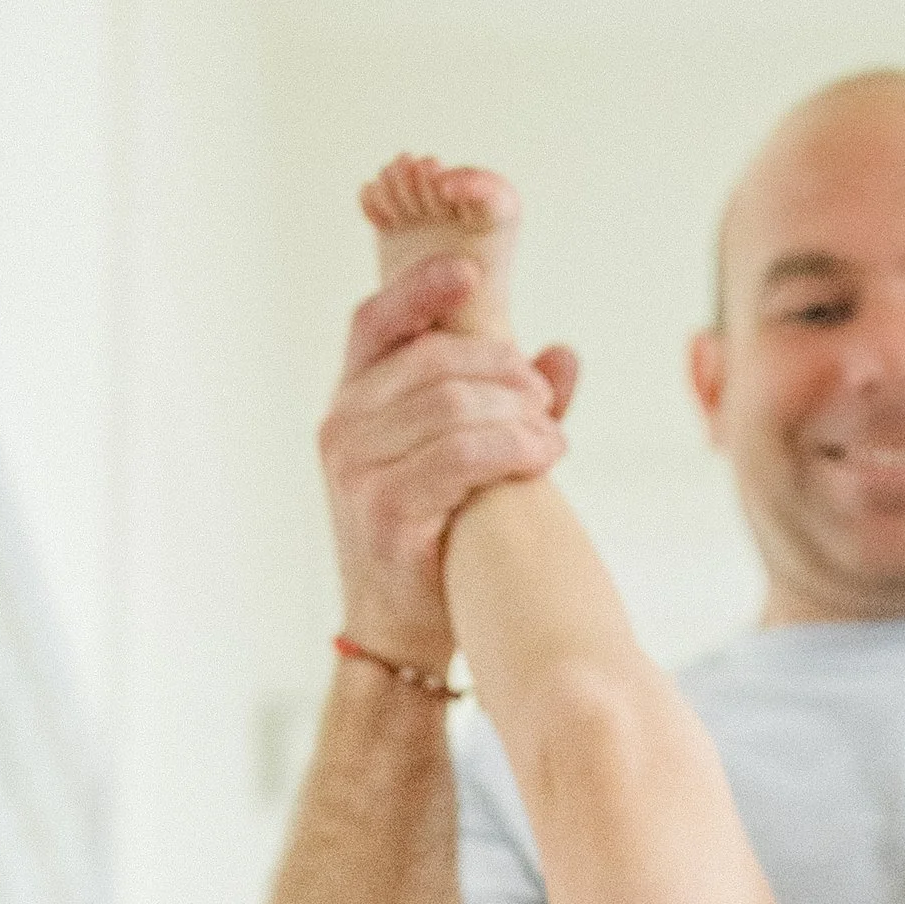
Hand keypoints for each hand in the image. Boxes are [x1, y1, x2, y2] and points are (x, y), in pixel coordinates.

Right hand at [320, 249, 580, 667]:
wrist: (402, 628)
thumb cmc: (436, 533)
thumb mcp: (462, 456)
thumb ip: (507, 402)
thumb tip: (563, 353)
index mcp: (352, 398)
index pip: (375, 320)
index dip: (421, 288)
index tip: (474, 274)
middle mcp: (341, 426)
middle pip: (432, 360)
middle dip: (502, 371)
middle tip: (544, 398)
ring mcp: (356, 470)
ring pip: (450, 405)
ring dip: (518, 415)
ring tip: (554, 439)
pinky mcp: (383, 511)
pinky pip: (458, 456)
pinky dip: (512, 450)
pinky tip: (542, 459)